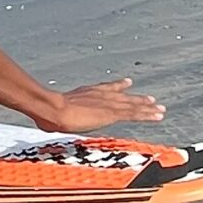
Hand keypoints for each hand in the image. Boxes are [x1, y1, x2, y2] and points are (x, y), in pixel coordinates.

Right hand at [46, 78, 167, 134]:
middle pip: (123, 97)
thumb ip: (52, 114)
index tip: (127, 83)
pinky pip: (134, 114)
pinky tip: (157, 115)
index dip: (118, 86)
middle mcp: (100, 95)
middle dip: (137, 99)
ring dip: (148, 108)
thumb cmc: (45, 110)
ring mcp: (107, 103)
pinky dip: (147, 114)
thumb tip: (42, 119)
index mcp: (87, 93)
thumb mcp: (50, 111)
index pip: (106, 89)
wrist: (51, 108)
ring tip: (160, 109)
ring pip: (133, 105)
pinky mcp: (112, 113)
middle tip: (151, 100)